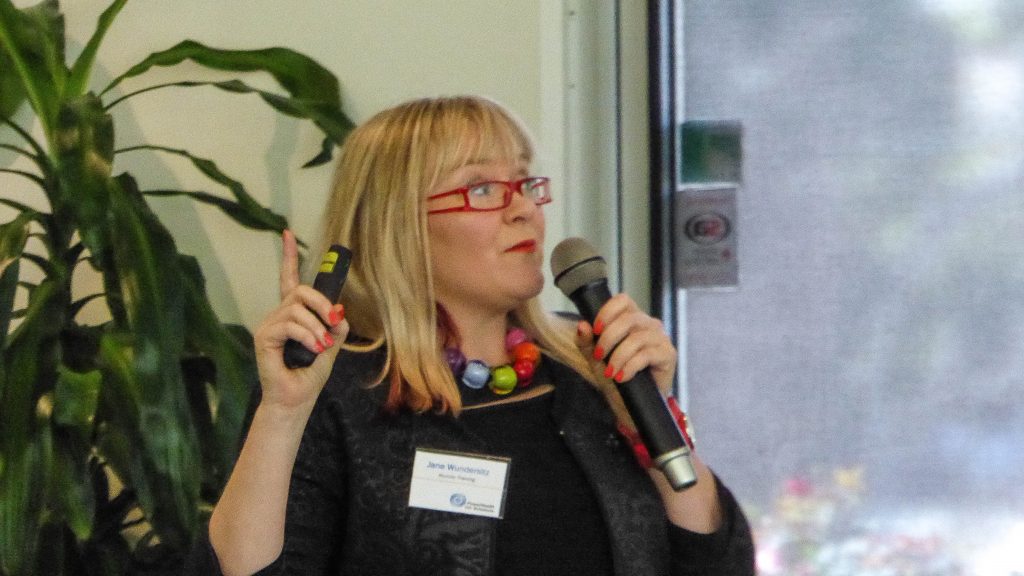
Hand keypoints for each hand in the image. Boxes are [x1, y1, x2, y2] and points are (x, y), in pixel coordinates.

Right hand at [253, 230, 348, 410]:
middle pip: (299, 291)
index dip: (289, 256)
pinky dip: (307, 334)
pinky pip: (289, 324)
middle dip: (321, 302)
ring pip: (296, 309)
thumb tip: (339, 309)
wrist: (296, 399)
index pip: (289, 279)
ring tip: (321, 345)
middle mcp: (278, 316)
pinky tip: (313, 347)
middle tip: (333, 319)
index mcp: (293, 315)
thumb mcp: (330, 345)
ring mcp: (269, 326)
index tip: (287, 233)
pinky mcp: (264, 337)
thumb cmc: (309, 374)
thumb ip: (335, 325)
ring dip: (316, 325)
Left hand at [575, 294, 675, 394]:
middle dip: (608, 338)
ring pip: (637, 338)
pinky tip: (622, 377)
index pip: (623, 300)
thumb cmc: (615, 376)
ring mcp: (660, 338)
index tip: (595, 330)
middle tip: (598, 356)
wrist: (630, 404)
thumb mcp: (595, 359)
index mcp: (632, 318)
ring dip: (618, 356)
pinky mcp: (668, 355)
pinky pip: (647, 355)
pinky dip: (630, 367)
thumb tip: (582, 325)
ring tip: (610, 372)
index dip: (607, 311)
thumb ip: (587, 342)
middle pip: (629, 318)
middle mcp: (649, 324)